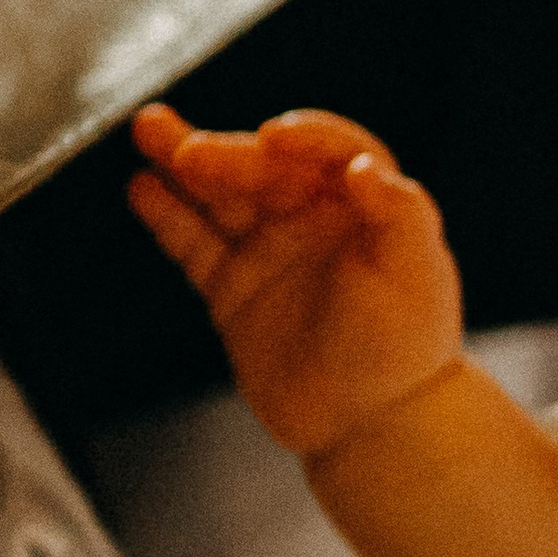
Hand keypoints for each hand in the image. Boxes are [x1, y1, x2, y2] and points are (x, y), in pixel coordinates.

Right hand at [128, 105, 462, 461]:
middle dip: (225, 154)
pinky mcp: (235, 289)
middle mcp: (316, 219)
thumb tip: (364, 166)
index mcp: (366, 206)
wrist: (372, 424)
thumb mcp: (414, 272)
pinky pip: (196, 243)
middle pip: (265, 170)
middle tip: (186, 150)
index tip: (273, 137)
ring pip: (222, 197)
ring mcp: (271, 252)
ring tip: (147, 131)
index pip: (333, 151)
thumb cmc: (404, 346)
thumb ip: (397, 212)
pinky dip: (169, 216)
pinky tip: (143, 188)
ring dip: (184, 165)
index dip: (305, 139)